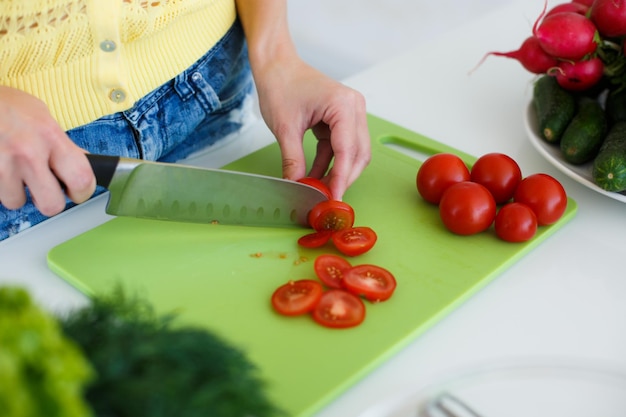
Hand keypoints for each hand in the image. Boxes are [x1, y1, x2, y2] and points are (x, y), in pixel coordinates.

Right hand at [0, 86, 95, 215]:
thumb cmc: (7, 106)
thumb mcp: (42, 116)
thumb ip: (62, 143)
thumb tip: (82, 163)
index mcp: (50, 135)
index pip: (81, 178)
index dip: (83, 191)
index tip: (78, 192)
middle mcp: (28, 152)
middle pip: (52, 204)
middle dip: (50, 201)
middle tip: (47, 189)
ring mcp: (2, 164)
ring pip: (17, 202)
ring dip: (18, 193)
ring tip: (15, 173)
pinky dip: (0, 186)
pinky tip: (2, 169)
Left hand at [254, 59, 370, 199]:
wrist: (276, 65)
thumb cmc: (280, 84)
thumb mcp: (285, 127)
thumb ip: (293, 159)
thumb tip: (297, 185)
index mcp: (343, 105)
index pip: (347, 150)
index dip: (341, 177)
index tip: (333, 198)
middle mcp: (353, 108)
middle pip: (358, 154)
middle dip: (343, 178)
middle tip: (327, 198)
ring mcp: (350, 113)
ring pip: (353, 153)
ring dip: (337, 172)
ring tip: (319, 189)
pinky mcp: (341, 119)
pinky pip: (340, 147)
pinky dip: (330, 163)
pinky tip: (315, 176)